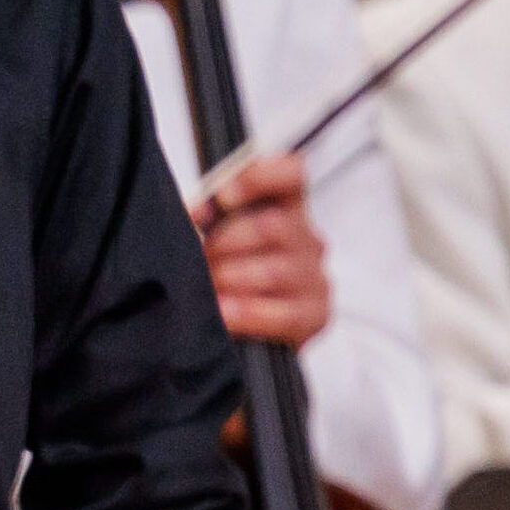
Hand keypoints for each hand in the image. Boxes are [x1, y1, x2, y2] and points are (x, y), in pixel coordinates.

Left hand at [198, 151, 331, 347]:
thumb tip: (193, 211)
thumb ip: (205, 218)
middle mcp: (306, 239)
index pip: (291, 175)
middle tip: (201, 261)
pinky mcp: (316, 315)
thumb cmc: (219, 277)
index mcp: (283, 209)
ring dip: (231, 280)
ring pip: (274, 270)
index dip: (260, 177)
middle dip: (224, 244)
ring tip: (208, 290)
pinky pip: (286, 313)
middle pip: (273, 226)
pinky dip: (249, 313)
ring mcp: (314, 278)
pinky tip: (225, 313)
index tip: (222, 195)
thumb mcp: (209, 240)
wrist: (231, 334)